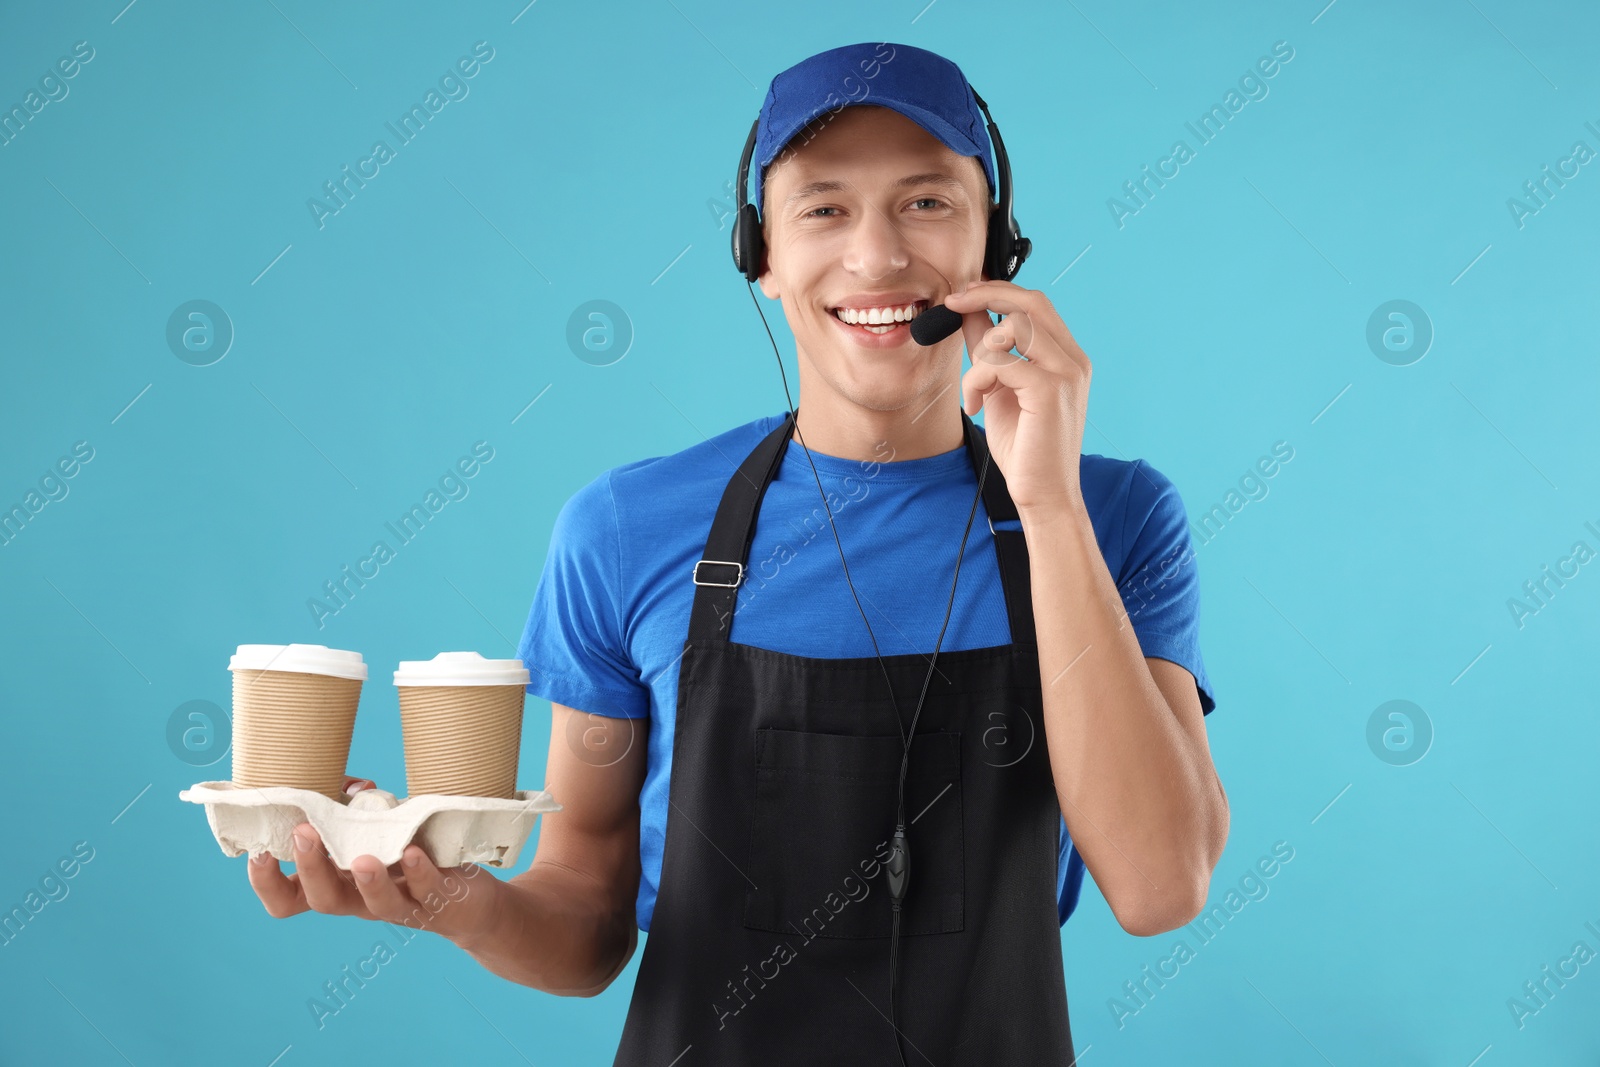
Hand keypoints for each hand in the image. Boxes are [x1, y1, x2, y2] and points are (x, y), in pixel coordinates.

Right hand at [246, 774, 501, 946]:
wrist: (466, 900)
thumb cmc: (409, 856)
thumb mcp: (376, 830)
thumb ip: (354, 808)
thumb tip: (350, 783)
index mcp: (336, 884)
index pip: (287, 899)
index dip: (266, 883)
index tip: (258, 850)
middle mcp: (360, 901)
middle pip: (323, 900)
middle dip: (310, 867)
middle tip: (304, 832)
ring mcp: (399, 905)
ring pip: (375, 905)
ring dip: (368, 881)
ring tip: (363, 859)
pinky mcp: (436, 902)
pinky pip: (425, 891)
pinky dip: (418, 872)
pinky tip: (414, 851)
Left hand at [946, 279, 1090, 515]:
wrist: (1044, 495)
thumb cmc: (1025, 449)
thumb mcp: (1001, 390)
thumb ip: (990, 352)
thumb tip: (968, 315)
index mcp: (1067, 358)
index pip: (1036, 305)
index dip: (998, 292)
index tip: (964, 296)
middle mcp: (1073, 360)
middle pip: (1032, 302)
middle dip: (987, 294)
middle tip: (953, 303)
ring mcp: (1066, 373)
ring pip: (1013, 329)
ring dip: (980, 354)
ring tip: (975, 389)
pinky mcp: (1049, 390)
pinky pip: (1000, 363)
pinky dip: (976, 381)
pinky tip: (976, 406)